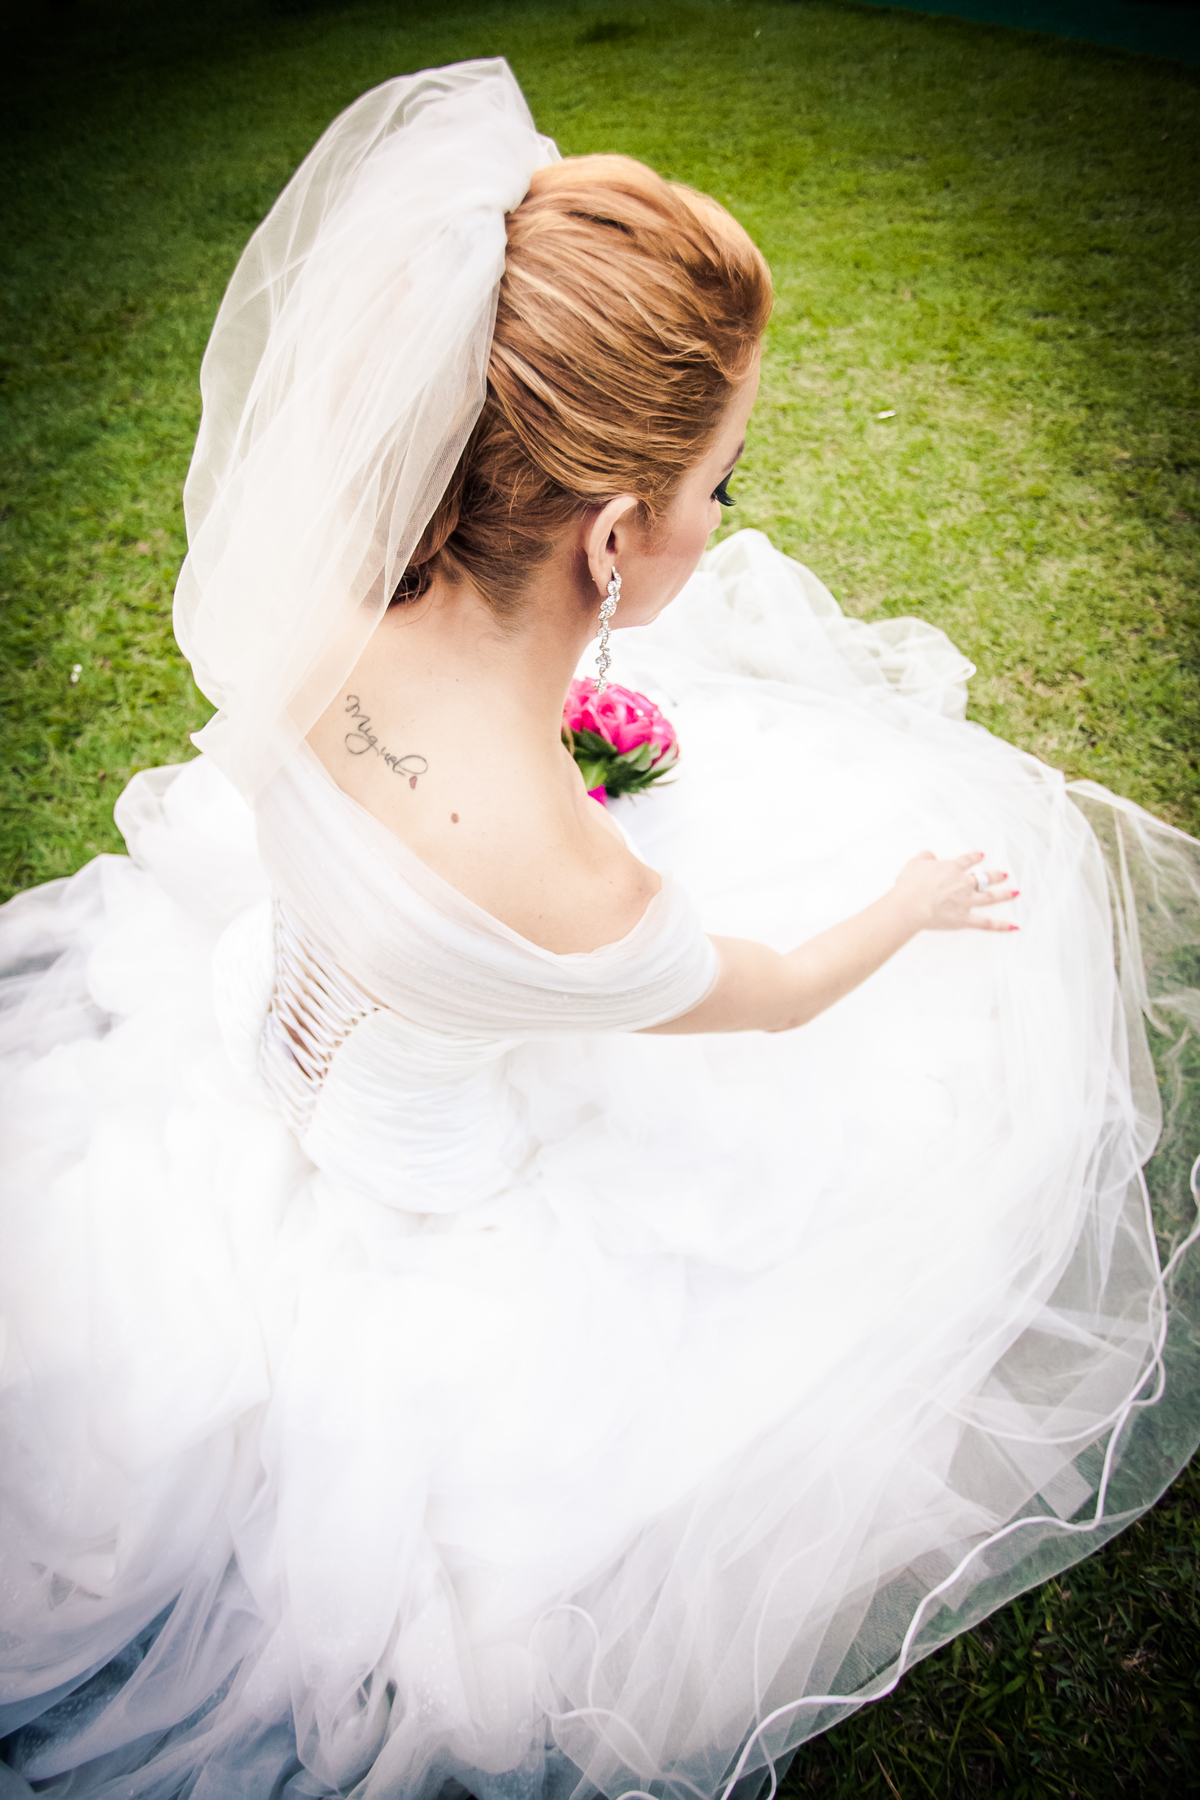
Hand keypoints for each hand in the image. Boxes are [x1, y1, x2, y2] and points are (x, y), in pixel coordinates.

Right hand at [892, 851, 1018, 932]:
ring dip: (1005, 895)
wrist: (911, 905)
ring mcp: (966, 902)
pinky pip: (986, 923)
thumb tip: (931, 855)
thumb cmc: (910, 885)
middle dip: (996, 876)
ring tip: (1016, 893)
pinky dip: (1001, 926)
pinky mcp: (964, 919)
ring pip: (990, 897)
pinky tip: (1014, 926)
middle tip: (1005, 874)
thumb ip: (926, 857)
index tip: (981, 855)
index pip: (968, 860)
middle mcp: (963, 884)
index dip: (975, 857)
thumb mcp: (915, 863)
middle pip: (984, 878)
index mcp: (952, 869)